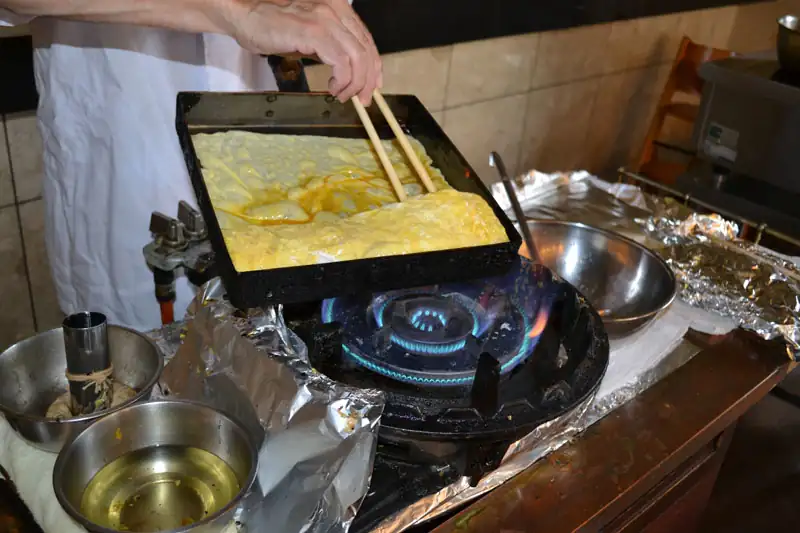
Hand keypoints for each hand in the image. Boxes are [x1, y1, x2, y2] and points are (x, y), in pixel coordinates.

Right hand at [221, 0, 381, 103]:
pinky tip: (332, 87)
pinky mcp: (313, 31)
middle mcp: (336, 10)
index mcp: (338, 8)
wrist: (244, 16)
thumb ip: (332, 48)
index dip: (374, 67)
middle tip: (360, 100)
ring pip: (357, 58)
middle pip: (366, 51)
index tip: (372, 87)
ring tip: (341, 95)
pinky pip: (341, 62)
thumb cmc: (272, 27)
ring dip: (354, 83)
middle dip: (367, 81)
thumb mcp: (310, 37)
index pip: (367, 40)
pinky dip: (342, 80)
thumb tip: (350, 73)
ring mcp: (326, 19)